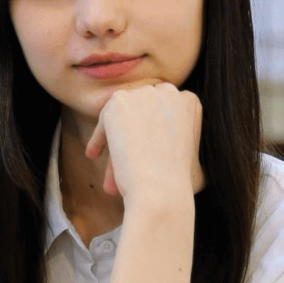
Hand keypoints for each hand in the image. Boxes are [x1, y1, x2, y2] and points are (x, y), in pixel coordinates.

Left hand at [85, 82, 204, 199]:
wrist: (160, 190)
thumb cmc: (177, 182)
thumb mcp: (189, 152)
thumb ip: (175, 134)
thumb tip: (158, 138)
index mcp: (189, 101)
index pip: (162, 107)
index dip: (150, 125)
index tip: (142, 144)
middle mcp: (169, 92)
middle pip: (141, 110)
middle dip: (132, 132)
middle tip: (125, 156)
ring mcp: (144, 95)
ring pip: (123, 117)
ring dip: (116, 139)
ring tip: (112, 166)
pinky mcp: (120, 101)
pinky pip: (104, 120)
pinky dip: (99, 138)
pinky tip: (94, 155)